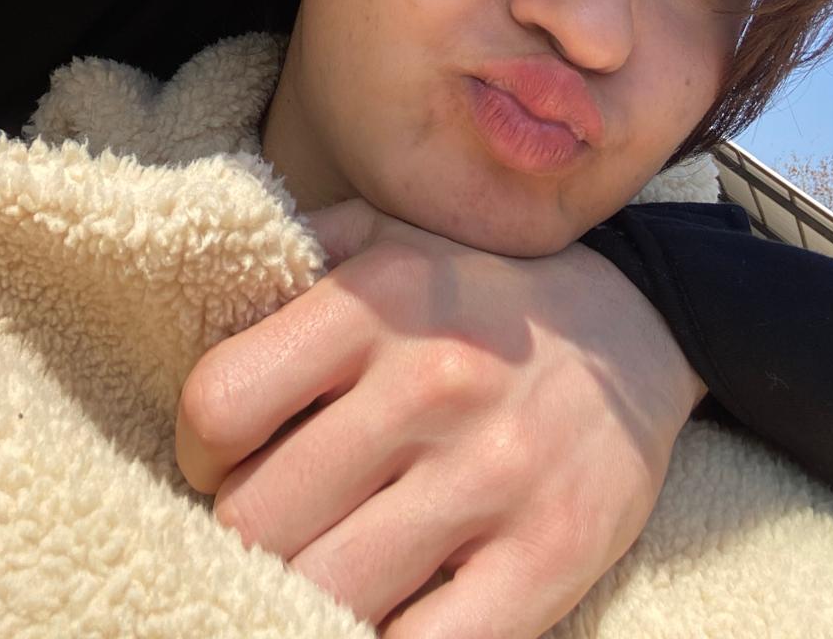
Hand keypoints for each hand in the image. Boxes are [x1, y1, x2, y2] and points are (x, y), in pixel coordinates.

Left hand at [176, 201, 706, 638]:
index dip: (198, 450)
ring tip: (319, 565)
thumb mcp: (388, 233)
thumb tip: (195, 299)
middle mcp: (430, 383)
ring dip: (300, 594)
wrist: (636, 327)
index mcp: (377, 299)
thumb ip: (293, 256)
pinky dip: (379, 638)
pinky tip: (379, 610)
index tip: (223, 460)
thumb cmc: (477, 289)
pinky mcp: (548, 559)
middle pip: (256, 520)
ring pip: (326, 595)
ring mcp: (493, 477)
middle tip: (275, 522)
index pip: (219, 404)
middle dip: (245, 534)